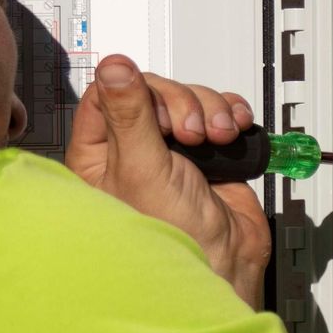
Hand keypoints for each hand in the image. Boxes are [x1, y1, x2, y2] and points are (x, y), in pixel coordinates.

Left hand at [66, 55, 271, 306]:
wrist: (226, 264)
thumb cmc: (173, 237)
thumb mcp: (142, 169)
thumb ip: (129, 114)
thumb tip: (113, 67)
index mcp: (99, 154)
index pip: (108, 93)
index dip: (139, 91)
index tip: (160, 111)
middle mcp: (133, 150)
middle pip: (154, 90)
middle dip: (183, 104)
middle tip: (192, 134)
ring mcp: (171, 150)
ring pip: (188, 99)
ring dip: (210, 109)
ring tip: (218, 139)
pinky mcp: (206, 153)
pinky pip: (217, 112)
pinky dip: (230, 114)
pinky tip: (233, 131)